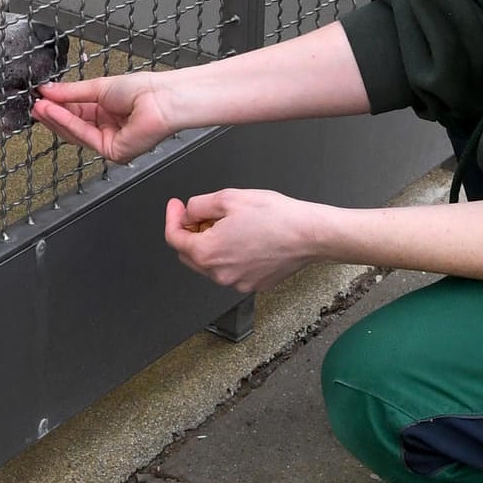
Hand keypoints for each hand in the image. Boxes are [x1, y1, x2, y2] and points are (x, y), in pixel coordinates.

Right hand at [31, 73, 179, 162]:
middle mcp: (108, 129)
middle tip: (35, 104)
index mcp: (107, 112)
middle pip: (74, 126)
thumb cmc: (143, 90)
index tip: (40, 98)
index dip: (58, 107)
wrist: (162, 98)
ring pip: (76, 133)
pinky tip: (54, 112)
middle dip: (53, 115)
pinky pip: (85, 137)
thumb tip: (48, 90)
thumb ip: (71, 92)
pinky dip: (68, 124)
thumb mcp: (99, 87)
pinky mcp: (113, 152)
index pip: (76, 113)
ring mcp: (110, 142)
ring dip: (56, 119)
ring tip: (40, 107)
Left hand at [164, 189, 325, 293]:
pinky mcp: (253, 284)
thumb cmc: (276, 217)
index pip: (174, 238)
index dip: (173, 218)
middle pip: (189, 255)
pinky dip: (228, 255)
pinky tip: (243, 238)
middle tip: (201, 214)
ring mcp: (236, 282)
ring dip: (210, 245)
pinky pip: (230, 270)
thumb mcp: (229, 198)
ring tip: (228, 224)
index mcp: (208, 252)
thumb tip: (188, 213)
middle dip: (190, 233)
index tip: (177, 206)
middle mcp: (219, 274)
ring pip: (210, 264)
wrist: (309, 235)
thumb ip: (199, 205)